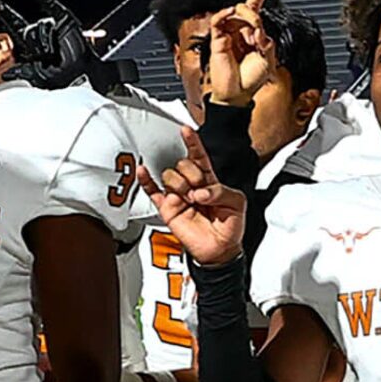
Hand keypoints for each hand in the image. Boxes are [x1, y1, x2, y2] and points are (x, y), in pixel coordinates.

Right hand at [139, 128, 249, 266]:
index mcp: (209, 180)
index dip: (193, 142)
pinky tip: (144, 172)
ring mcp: (179, 195)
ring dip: (180, 184)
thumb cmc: (230, 228)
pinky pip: (153, 191)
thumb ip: (221, 191)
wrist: (219, 251)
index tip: (186, 130)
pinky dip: (146, 181)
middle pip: (183, 164)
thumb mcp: (237, 204)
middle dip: (192, 174)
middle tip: (200, 191)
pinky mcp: (168, 208)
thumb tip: (201, 191)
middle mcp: (192, 185)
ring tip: (190, 198)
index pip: (199, 156)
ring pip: (170, 175)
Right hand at [201, 0, 277, 109]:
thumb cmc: (250, 81)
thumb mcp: (268, 60)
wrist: (236, 94)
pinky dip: (225, 13)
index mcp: (254, 35)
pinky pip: (219, 19)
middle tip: (257, 33)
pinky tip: (231, 14)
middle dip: (255, 16)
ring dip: (246, 18)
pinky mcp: (218, 38)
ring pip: (236, 12)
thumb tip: (259, 29)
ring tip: (249, 37)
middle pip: (249, 9)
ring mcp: (229, 34)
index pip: (257, 10)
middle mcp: (241, 32)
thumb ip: (267, 42)